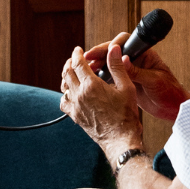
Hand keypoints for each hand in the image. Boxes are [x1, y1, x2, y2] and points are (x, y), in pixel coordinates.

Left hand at [61, 44, 143, 160]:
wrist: (120, 139)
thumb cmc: (126, 115)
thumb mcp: (126, 87)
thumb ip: (117, 66)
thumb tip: (113, 49)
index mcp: (91, 85)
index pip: (78, 63)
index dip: (76, 54)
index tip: (78, 50)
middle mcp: (79, 95)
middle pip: (67, 73)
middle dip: (69, 63)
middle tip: (73, 59)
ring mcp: (75, 106)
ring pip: (63, 87)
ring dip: (66, 78)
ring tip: (72, 74)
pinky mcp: (75, 116)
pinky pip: (63, 102)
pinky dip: (65, 95)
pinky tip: (72, 94)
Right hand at [83, 33, 188, 120]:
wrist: (173, 108)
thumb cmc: (170, 92)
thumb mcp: (153, 81)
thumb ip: (137, 71)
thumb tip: (123, 59)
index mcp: (145, 54)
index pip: (126, 42)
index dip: (112, 45)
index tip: (102, 52)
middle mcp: (136, 60)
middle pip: (114, 52)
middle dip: (99, 54)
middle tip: (86, 59)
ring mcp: (130, 70)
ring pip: (110, 63)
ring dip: (98, 65)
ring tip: (85, 70)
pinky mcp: (126, 82)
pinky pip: (111, 76)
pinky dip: (101, 77)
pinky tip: (91, 81)